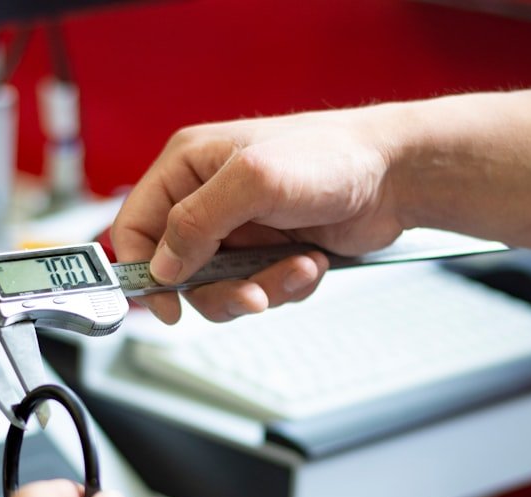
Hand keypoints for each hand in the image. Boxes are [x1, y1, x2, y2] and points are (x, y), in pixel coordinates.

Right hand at [111, 109, 405, 323]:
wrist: (396, 176)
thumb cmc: (331, 158)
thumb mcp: (252, 182)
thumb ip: (195, 222)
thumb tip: (161, 266)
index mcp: (187, 166)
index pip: (135, 227)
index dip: (143, 270)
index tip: (167, 303)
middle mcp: (206, 198)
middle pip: (177, 271)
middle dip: (218, 289)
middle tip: (251, 292)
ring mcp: (238, 229)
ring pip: (219, 288)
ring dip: (259, 289)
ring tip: (296, 267)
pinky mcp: (267, 252)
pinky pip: (256, 290)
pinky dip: (284, 286)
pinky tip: (310, 261)